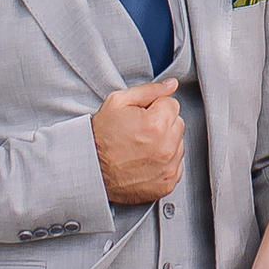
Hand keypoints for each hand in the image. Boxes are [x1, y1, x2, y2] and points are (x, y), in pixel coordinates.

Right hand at [93, 75, 183, 203]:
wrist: (89, 169)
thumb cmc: (100, 137)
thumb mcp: (118, 102)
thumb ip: (149, 90)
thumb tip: (171, 85)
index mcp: (157, 124)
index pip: (172, 104)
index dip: (155, 107)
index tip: (142, 116)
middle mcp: (166, 147)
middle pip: (178, 124)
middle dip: (163, 124)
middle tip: (140, 131)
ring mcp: (168, 168)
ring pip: (178, 145)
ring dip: (165, 144)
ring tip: (141, 147)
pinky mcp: (166, 184)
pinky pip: (176, 166)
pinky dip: (164, 163)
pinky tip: (145, 161)